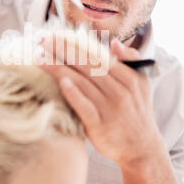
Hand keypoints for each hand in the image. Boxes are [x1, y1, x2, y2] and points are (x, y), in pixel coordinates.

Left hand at [38, 36, 161, 169]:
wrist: (141, 148)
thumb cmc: (136, 110)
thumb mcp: (142, 83)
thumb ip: (130, 60)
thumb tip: (114, 43)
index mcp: (128, 77)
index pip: (98, 55)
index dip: (76, 43)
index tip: (57, 35)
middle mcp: (120, 91)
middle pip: (87, 66)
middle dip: (64, 51)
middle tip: (43, 40)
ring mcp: (110, 108)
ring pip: (82, 83)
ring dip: (60, 69)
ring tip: (41, 58)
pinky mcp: (100, 126)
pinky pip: (85, 107)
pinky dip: (74, 94)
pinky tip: (61, 82)